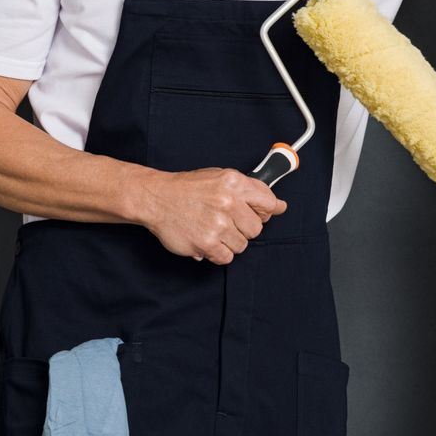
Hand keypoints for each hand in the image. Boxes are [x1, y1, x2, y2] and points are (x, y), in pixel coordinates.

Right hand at [136, 167, 286, 264]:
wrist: (156, 198)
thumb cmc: (188, 189)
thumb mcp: (219, 177)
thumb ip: (250, 190)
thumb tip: (279, 206)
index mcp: (233, 182)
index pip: (268, 202)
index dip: (265, 211)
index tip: (262, 214)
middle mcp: (228, 202)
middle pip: (256, 228)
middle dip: (244, 228)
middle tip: (226, 222)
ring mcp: (218, 224)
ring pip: (242, 245)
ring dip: (229, 241)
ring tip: (212, 229)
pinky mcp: (207, 243)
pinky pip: (226, 258)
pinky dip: (217, 253)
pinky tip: (206, 239)